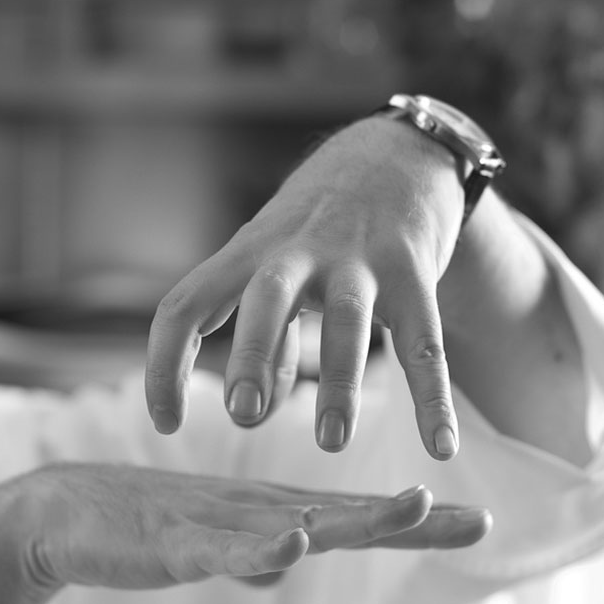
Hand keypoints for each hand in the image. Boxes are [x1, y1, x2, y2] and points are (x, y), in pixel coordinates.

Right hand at [6, 463, 491, 590]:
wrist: (62, 515)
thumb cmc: (143, 528)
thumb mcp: (212, 548)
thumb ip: (253, 553)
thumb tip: (286, 561)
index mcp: (271, 514)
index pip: (358, 518)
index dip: (416, 524)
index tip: (479, 526)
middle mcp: (258, 511)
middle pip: (348, 516)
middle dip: (411, 521)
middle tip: (474, 521)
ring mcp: (221, 524)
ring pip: (300, 522)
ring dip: (357, 516)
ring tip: (411, 505)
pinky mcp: (178, 541)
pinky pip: (224, 549)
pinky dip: (260, 549)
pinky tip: (292, 543)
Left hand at [146, 118, 467, 459]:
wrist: (396, 156)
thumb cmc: (319, 231)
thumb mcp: (278, 271)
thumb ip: (268, 341)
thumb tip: (251, 414)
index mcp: (246, 255)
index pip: (186, 305)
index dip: (165, 364)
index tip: (164, 424)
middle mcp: (298, 252)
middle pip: (267, 298)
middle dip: (254, 353)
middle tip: (242, 412)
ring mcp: (358, 259)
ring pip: (347, 319)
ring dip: (340, 381)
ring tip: (331, 442)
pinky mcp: (413, 269)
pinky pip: (424, 341)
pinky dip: (432, 396)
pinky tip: (440, 447)